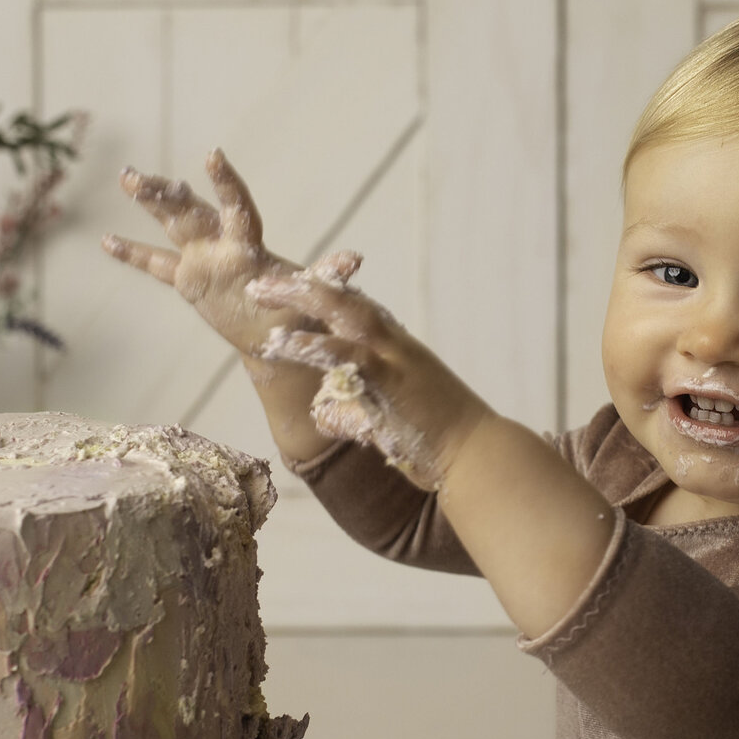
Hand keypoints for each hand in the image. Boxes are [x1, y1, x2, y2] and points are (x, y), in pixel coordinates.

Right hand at [100, 149, 310, 360]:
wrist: (279, 335)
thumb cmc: (300, 312)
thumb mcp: (313, 296)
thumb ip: (326, 276)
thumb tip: (354, 260)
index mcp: (249, 246)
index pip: (236, 207)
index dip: (226, 184)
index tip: (214, 156)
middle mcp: (223, 245)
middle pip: (191, 212)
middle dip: (166, 194)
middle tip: (138, 176)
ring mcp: (203, 259)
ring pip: (172, 225)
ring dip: (151, 203)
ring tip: (127, 177)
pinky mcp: (189, 281)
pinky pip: (157, 265)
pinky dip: (134, 254)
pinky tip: (106, 240)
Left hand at [247, 269, 492, 489]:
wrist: (478, 456)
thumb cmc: (438, 442)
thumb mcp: (389, 419)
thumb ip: (355, 409)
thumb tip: (323, 413)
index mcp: (398, 349)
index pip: (356, 309)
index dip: (320, 293)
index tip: (287, 283)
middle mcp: (396, 344)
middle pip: (344, 300)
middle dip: (301, 285)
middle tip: (260, 282)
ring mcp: (396, 358)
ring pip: (344, 313)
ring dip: (301, 299)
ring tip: (260, 293)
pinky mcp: (392, 380)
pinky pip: (347, 354)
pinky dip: (313, 345)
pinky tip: (282, 342)